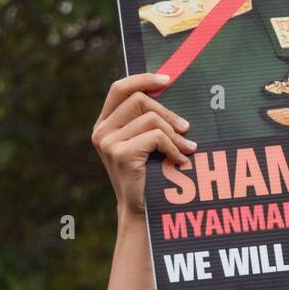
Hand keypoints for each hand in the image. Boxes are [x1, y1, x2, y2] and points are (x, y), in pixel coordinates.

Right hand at [92, 73, 195, 215]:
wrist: (142, 211)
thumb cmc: (147, 175)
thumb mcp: (142, 142)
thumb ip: (146, 119)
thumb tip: (169, 86)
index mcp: (104, 124)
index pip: (120, 88)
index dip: (143, 78)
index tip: (168, 79)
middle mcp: (101, 131)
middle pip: (139, 99)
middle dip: (168, 112)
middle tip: (186, 128)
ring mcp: (108, 142)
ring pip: (152, 118)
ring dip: (175, 134)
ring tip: (187, 147)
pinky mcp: (121, 154)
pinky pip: (156, 136)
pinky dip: (174, 147)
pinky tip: (180, 159)